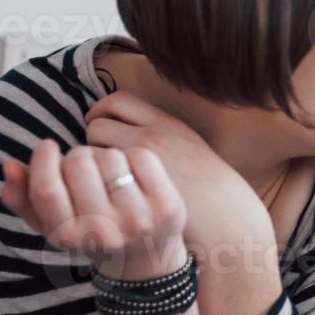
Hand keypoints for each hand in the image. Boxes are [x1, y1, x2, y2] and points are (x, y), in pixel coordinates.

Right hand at [1, 138, 187, 280]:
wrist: (145, 259)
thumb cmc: (90, 233)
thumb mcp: (50, 224)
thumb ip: (22, 197)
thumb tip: (10, 165)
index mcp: (69, 238)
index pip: (47, 189)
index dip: (43, 160)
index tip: (47, 146)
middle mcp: (104, 232)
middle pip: (79, 164)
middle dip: (77, 155)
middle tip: (83, 165)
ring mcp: (139, 219)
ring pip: (111, 156)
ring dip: (106, 156)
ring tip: (108, 173)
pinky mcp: (166, 206)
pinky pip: (142, 157)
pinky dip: (134, 157)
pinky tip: (132, 173)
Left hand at [85, 92, 270, 257]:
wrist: (224, 213)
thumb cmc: (207, 184)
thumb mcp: (189, 143)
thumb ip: (159, 130)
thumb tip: (123, 125)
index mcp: (167, 123)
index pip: (118, 100)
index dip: (100, 110)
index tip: (97, 122)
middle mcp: (152, 137)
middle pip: (97, 125)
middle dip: (92, 139)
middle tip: (98, 156)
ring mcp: (140, 167)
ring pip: (92, 154)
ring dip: (90, 164)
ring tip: (103, 177)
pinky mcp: (131, 191)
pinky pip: (97, 180)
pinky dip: (94, 185)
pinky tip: (106, 194)